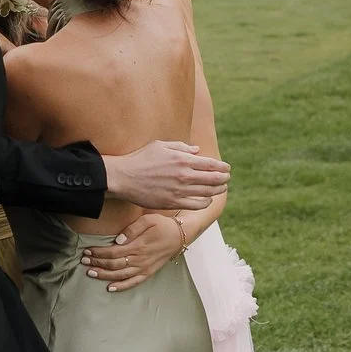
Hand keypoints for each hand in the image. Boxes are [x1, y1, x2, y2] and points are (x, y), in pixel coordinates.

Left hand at [81, 213, 184, 290]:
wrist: (180, 235)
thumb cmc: (163, 225)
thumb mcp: (148, 220)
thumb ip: (132, 229)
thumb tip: (118, 240)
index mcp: (138, 245)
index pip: (113, 252)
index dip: (98, 252)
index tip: (87, 251)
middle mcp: (140, 259)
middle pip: (113, 264)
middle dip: (97, 263)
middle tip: (84, 260)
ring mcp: (144, 268)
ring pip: (120, 275)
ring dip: (104, 275)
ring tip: (91, 273)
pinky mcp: (149, 273)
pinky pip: (134, 282)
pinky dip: (121, 287)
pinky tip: (110, 288)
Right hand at [102, 140, 228, 210]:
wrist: (123, 178)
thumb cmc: (140, 159)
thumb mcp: (160, 146)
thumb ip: (181, 147)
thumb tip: (197, 151)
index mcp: (182, 160)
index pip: (211, 164)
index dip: (222, 167)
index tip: (227, 168)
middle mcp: (184, 176)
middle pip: (213, 179)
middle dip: (224, 179)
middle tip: (227, 178)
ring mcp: (179, 191)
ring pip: (207, 193)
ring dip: (218, 190)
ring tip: (221, 188)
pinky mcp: (172, 203)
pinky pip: (196, 205)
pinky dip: (205, 202)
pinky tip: (207, 200)